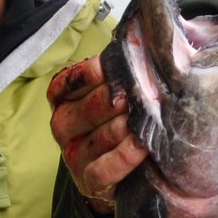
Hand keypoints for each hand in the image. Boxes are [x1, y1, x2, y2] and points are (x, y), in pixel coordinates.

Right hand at [47, 54, 146, 209]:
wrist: (122, 175)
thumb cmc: (120, 124)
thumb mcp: (116, 94)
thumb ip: (127, 67)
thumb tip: (154, 36)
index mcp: (64, 99)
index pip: (71, 80)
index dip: (95, 71)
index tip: (123, 62)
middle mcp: (64, 125)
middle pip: (91, 106)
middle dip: (121, 96)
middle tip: (148, 89)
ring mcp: (74, 155)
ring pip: (102, 135)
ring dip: (129, 124)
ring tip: (152, 114)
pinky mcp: (89, 181)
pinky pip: (106, 167)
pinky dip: (125, 155)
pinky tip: (143, 144)